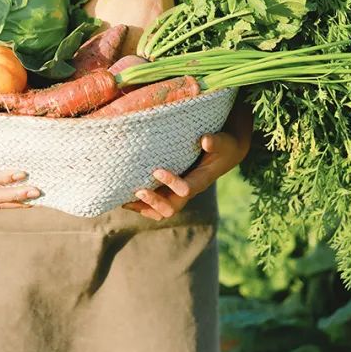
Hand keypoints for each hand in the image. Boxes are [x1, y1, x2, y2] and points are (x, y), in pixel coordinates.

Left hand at [127, 102, 252, 220]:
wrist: (225, 154)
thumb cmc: (223, 146)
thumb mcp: (223, 142)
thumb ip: (215, 142)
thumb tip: (205, 140)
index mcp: (201, 180)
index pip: (186, 189)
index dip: (171, 183)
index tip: (157, 170)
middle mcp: (189, 191)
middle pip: (172, 207)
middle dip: (155, 201)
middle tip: (139, 190)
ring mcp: (179, 194)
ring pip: (162, 211)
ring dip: (144, 208)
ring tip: (126, 201)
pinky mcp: (171, 191)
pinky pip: (155, 207)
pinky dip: (141, 206)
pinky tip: (125, 200)